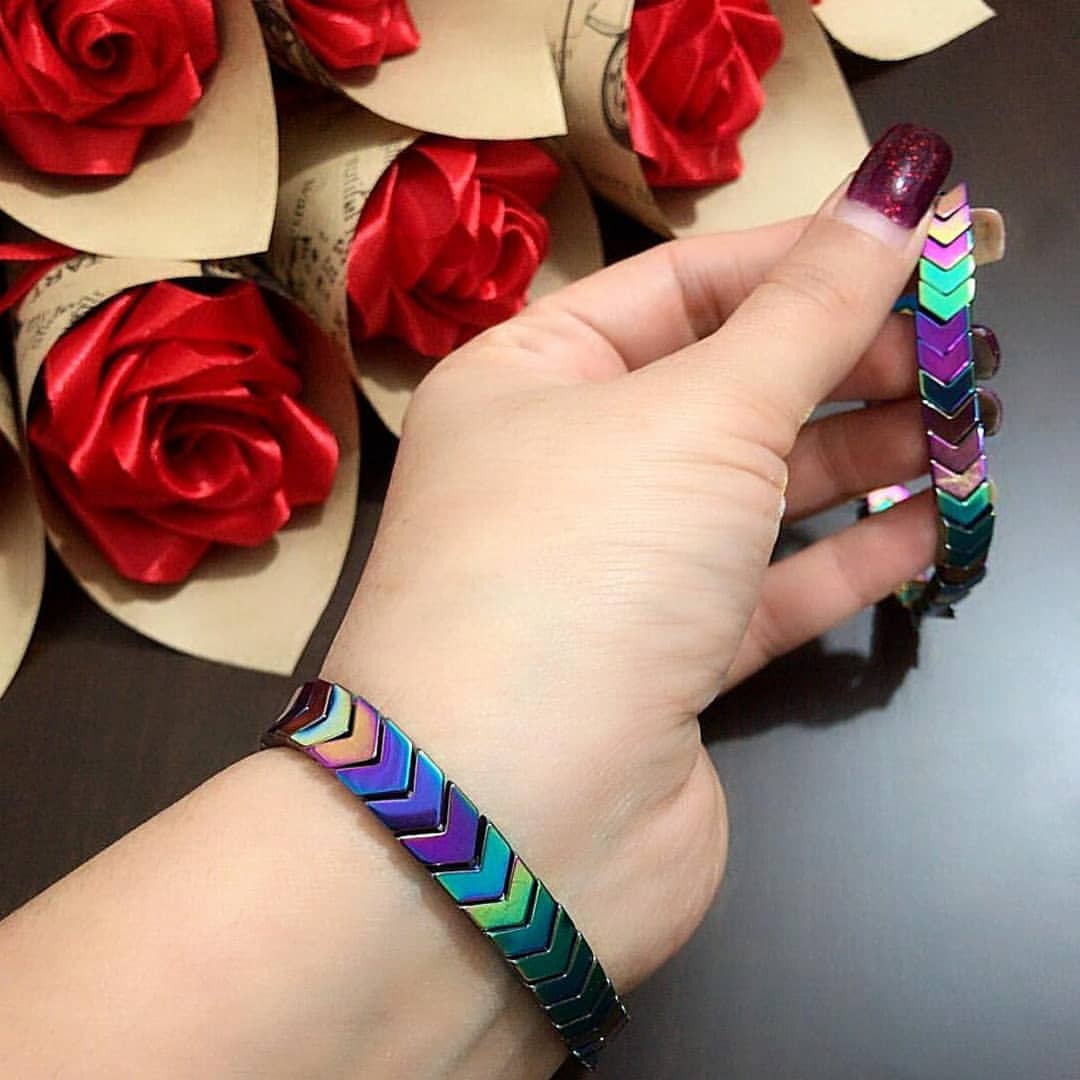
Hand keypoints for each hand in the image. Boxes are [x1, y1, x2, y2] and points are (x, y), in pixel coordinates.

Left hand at [324, 128, 947, 1064]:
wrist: (509, 822)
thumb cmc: (580, 567)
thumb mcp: (697, 413)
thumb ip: (807, 311)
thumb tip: (900, 186)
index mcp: (529, 379)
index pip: (682, 285)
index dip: (808, 254)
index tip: (932, 236)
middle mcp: (561, 469)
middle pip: (725, 386)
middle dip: (846, 357)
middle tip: (966, 342)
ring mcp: (612, 573)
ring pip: (753, 490)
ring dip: (862, 452)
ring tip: (969, 417)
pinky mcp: (661, 668)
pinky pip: (765, 590)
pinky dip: (847, 555)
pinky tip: (931, 523)